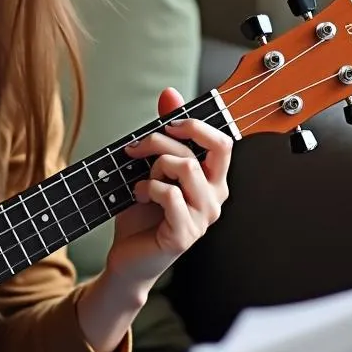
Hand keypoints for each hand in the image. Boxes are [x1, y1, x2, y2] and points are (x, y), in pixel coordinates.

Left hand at [106, 87, 232, 296]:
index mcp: (212, 180)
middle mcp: (215, 197)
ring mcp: (203, 217)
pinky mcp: (185, 234)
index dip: (196, 124)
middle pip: (212, 148)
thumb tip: (169, 93)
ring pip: (185, 167)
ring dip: (154, 167)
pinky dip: (146, 188)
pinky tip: (138, 197)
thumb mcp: (150, 167)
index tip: (167, 121)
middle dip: (169, 138)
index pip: (222, 141)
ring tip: (140, 182)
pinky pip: (169, 194)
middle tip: (138, 147)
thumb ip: (164, 132)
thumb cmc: (142, 213)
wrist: (128, 258)